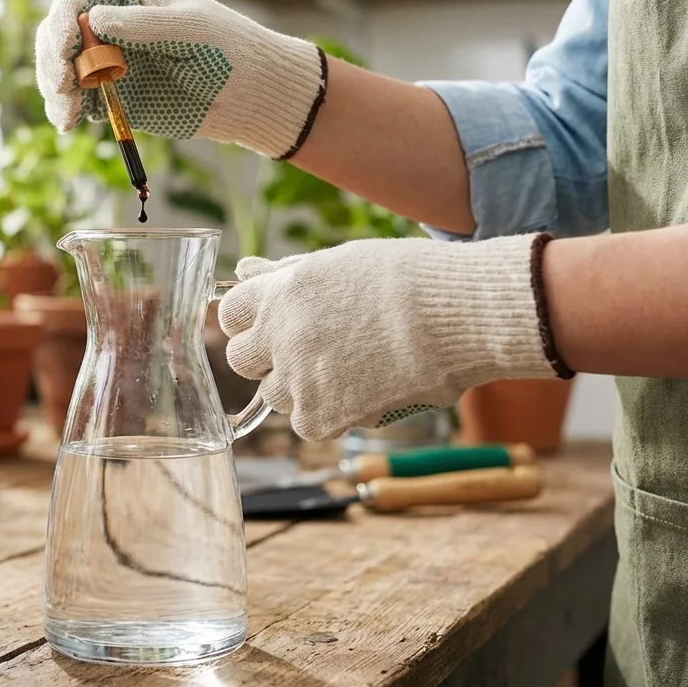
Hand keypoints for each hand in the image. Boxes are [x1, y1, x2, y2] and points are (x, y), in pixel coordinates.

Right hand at [35, 0, 326, 159]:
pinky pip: (79, 102)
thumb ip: (142, 24)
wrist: (249, 96)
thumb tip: (93, 20)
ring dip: (55, 90)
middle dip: (52, 58)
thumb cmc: (228, 49)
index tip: (66, 46)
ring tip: (67, 114)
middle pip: (59, 33)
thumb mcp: (189, 29)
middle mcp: (112, 26)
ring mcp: (110, 63)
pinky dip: (67, 112)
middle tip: (63, 86)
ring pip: (62, 69)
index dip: (63, 18)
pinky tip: (70, 123)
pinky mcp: (113, 97)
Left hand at [218, 233, 564, 441]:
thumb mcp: (341, 263)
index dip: (252, 321)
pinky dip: (330, 415)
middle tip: (314, 352)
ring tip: (350, 369)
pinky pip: (306, 424)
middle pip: (241, 359)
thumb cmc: (410, 281)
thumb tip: (244, 269)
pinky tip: (364, 391)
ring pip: (275, 395)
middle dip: (269, 358)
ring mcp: (297, 377)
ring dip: (301, 388)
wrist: (457, 317)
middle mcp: (279, 333)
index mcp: (281, 290)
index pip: (230, 313)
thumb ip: (285, 273)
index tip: (275, 326)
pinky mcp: (319, 415)